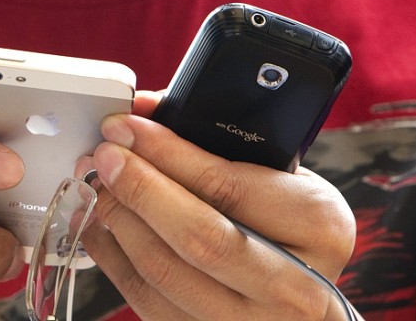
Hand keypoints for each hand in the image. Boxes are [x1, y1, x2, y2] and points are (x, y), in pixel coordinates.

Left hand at [80, 98, 356, 320]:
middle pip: (198, 238)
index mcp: (318, 225)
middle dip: (139, 189)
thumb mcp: (280, 176)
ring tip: (97, 186)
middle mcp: (295, 287)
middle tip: (104, 156)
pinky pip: (148, 302)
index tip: (127, 127)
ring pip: (165, 274)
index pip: (229, 187)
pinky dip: (115, 259)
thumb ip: (218, 146)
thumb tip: (142, 114)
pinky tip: (101, 225)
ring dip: (119, 223)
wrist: (304, 295)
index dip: (168, 154)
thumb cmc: (288, 224)